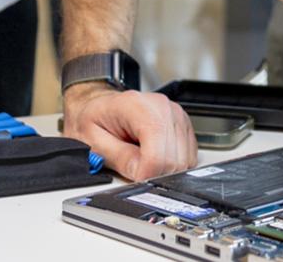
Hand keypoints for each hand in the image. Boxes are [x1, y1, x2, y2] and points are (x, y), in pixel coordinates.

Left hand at [62, 83, 195, 179]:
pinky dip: (171, 163)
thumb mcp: (93, 141)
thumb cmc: (96, 119)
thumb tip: (141, 174)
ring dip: (163, 168)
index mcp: (138, 106)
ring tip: (142, 157)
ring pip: (184, 161)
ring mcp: (176, 115)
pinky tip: (153, 154)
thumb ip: (119, 157)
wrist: (102, 106)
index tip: (132, 176)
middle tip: (134, 166)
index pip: (157, 153)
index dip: (145, 173)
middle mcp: (163, 107)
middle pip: (173, 159)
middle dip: (153, 172)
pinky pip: (188, 157)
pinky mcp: (184, 125)